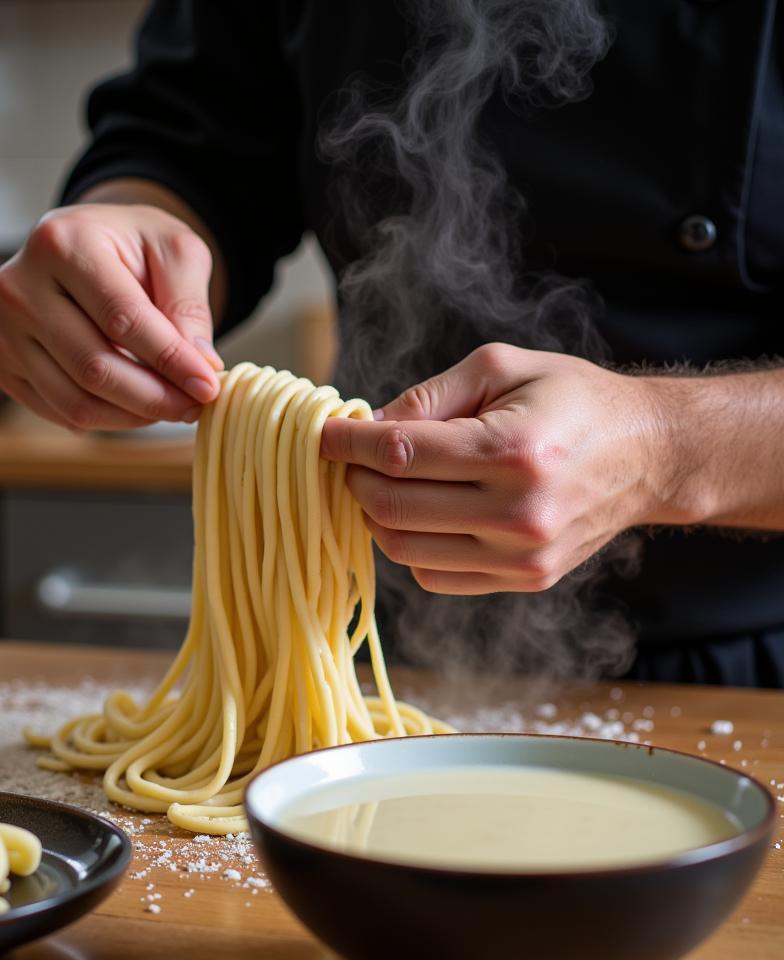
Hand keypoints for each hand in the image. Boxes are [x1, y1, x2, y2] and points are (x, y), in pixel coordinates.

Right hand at [0, 203, 222, 430]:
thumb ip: (189, 305)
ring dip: (134, 416)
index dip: (170, 360)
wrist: (90, 245)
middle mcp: (19, 287)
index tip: (209, 386)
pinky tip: (136, 403)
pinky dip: (106, 419)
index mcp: (61, 243)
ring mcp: (4, 330)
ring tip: (173, 406)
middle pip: (95, 367)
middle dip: (155, 398)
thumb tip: (201, 366)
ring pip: (75, 400)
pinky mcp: (4, 365)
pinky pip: (59, 411)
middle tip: (196, 406)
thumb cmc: (134, 246)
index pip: (122, 319)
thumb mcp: (175, 251)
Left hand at [321, 343, 668, 594]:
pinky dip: (409, 546)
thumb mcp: (502, 368)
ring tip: (379, 484)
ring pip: (403, 548)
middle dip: (353, 479)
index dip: (346, 444)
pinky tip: (419, 514)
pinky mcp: (523, 579)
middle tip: (350, 459)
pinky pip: (434, 575)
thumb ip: (429, 397)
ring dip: (375, 515)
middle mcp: (517, 512)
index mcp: (512, 451)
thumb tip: (366, 427)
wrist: (646, 456)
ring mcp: (521, 556)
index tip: (322, 434)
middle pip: (391, 506)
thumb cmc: (572, 401)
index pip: (398, 454)